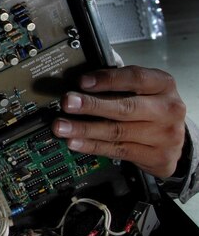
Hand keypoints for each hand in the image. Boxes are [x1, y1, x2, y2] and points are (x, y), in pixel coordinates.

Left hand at [52, 66, 186, 177]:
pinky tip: (75, 142)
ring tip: (61, 126)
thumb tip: (79, 83)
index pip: (135, 78)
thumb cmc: (150, 106)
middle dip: (91, 105)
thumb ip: (116, 83)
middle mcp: (168, 109)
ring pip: (117, 131)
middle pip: (125, 107)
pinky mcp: (156, 157)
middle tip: (67, 103)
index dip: (107, 79)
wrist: (175, 140)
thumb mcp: (142, 89)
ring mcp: (164, 135)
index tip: (82, 81)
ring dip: (84, 129)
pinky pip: (117, 150)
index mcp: (163, 85)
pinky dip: (92, 145)